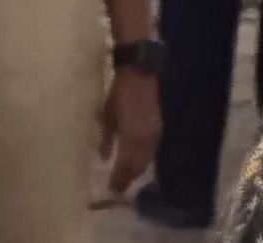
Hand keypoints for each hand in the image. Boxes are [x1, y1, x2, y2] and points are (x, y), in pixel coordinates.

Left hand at [100, 68, 161, 192]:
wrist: (140, 73)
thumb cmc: (119, 93)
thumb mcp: (108, 116)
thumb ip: (107, 138)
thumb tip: (103, 158)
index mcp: (132, 135)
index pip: (126, 164)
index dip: (119, 178)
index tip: (110, 190)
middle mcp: (146, 137)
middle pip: (138, 164)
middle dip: (128, 178)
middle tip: (118, 189)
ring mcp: (155, 132)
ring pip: (147, 158)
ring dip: (138, 170)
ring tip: (128, 179)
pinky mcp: (158, 127)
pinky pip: (152, 149)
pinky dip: (145, 159)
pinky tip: (140, 162)